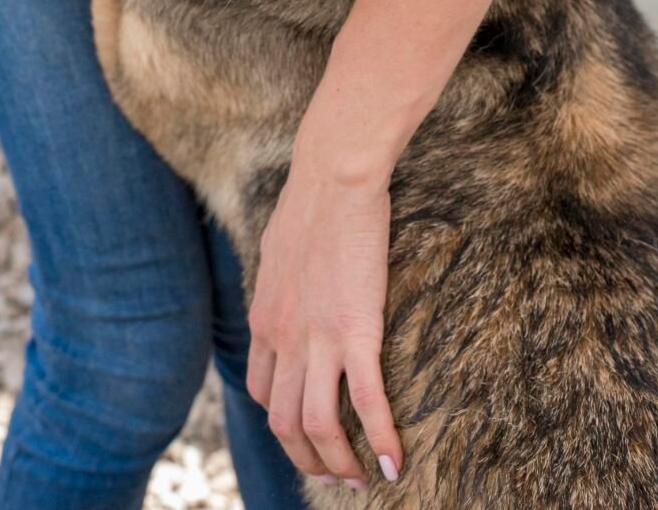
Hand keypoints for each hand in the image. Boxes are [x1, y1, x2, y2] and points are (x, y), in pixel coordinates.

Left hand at [247, 89, 404, 487]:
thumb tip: (284, 276)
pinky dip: (380, 440)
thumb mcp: (277, 247)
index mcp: (264, 317)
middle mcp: (283, 338)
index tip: (302, 433)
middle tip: (332, 474)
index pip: (260, 389)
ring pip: (318, 425)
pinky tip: (397, 463)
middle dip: (306, 457)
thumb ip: (279, 275)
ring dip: (339, 463)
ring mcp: (317, 338)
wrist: (332, 178)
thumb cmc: (310, 201)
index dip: (279, 421)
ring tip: (363, 480)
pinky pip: (366, 403)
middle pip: (282, 421)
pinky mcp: (356, 330)